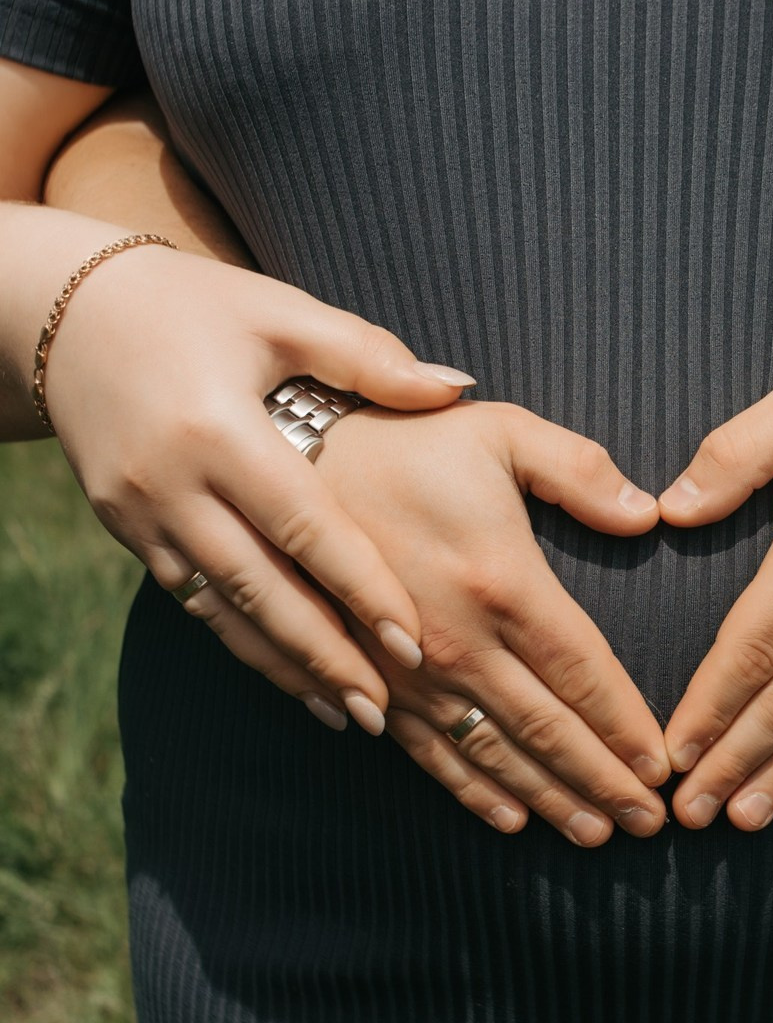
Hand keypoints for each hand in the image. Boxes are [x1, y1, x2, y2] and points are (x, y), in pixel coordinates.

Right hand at [42, 241, 476, 730]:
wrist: (64, 312)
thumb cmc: (194, 306)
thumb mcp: (278, 313)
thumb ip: (366, 356)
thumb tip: (457, 386)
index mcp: (218, 429)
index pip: (304, 526)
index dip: (360, 588)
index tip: (412, 643)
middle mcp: (172, 484)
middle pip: (261, 590)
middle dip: (325, 657)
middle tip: (383, 713)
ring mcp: (141, 515)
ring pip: (224, 612)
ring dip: (286, 668)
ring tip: (347, 715)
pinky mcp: (126, 532)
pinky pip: (194, 603)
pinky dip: (244, 644)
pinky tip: (288, 677)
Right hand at [316, 400, 671, 845]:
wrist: (291, 465)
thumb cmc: (406, 444)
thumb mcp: (500, 434)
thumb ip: (579, 471)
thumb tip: (649, 514)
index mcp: (504, 584)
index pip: (584, 674)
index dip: (627, 727)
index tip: (662, 769)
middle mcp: (462, 643)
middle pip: (549, 730)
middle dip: (603, 783)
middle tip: (648, 825)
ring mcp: (415, 673)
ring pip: (496, 754)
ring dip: (549, 798)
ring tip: (595, 834)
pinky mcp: (376, 682)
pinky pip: (430, 752)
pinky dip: (473, 790)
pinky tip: (508, 819)